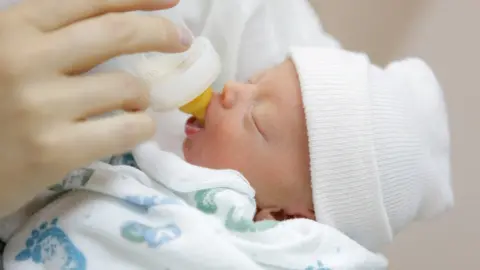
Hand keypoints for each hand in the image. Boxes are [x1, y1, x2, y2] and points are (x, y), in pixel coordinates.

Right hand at [0, 0, 190, 213]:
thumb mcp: (6, 52)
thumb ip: (49, 36)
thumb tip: (116, 23)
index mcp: (14, 28)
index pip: (92, 1)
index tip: (171, 0)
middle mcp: (26, 59)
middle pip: (119, 34)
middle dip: (162, 33)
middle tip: (181, 40)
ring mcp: (41, 107)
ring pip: (129, 87)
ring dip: (143, 96)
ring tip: (134, 103)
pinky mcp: (54, 151)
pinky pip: (127, 129)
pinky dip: (141, 127)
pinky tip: (131, 127)